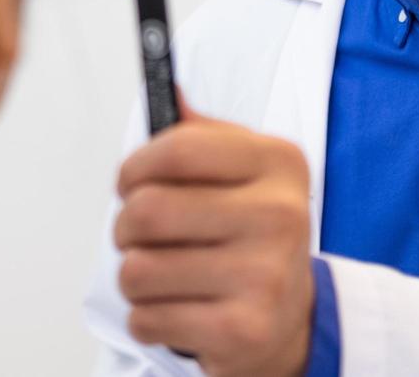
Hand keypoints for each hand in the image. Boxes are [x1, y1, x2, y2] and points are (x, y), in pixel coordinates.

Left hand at [114, 94, 314, 376]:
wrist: (293, 318)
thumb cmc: (250, 235)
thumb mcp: (241, 172)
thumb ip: (200, 134)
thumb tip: (168, 88)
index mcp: (277, 162)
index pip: (179, 148)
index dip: (135, 166)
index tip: (128, 181)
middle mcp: (280, 215)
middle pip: (149, 210)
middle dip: (125, 226)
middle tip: (136, 235)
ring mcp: (266, 275)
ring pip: (139, 269)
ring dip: (133, 277)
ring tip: (160, 277)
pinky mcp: (245, 330)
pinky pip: (148, 318)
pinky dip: (147, 317)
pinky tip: (175, 311)